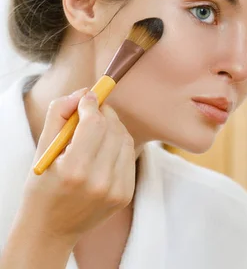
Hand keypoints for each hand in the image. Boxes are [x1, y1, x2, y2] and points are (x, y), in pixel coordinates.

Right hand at [17, 89, 135, 244]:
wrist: (51, 230)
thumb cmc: (42, 186)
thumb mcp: (43, 150)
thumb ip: (60, 116)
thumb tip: (83, 92)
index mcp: (74, 170)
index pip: (95, 124)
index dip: (92, 105)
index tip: (87, 98)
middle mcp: (99, 181)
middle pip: (113, 130)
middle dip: (104, 114)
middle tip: (93, 109)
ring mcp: (116, 190)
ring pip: (125, 141)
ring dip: (113, 128)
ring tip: (97, 129)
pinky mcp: (125, 195)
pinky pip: (129, 157)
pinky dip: (119, 146)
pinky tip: (104, 149)